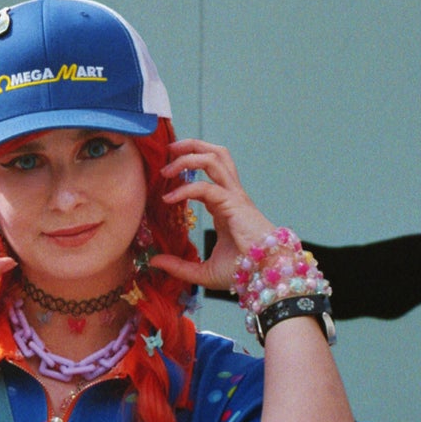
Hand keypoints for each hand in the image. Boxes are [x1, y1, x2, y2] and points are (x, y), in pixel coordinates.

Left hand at [149, 136, 278, 292]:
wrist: (265, 275)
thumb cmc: (241, 273)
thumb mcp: (202, 271)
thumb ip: (179, 266)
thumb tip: (155, 260)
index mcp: (225, 205)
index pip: (207, 174)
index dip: (187, 168)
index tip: (165, 176)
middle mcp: (230, 194)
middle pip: (214, 154)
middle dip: (190, 146)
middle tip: (167, 152)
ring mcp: (233, 196)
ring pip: (214, 159)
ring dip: (189, 156)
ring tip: (167, 166)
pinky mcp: (233, 203)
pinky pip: (206, 187)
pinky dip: (185, 189)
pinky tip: (169, 198)